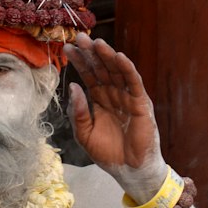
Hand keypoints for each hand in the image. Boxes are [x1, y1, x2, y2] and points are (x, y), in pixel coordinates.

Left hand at [65, 35, 163, 187]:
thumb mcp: (84, 133)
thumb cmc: (108, 153)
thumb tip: (74, 86)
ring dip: (107, 56)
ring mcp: (128, 97)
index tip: (67, 49)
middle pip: (102, 69)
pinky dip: (127, 69)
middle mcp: (113, 95)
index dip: (79, 62)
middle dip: (91, 54)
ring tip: (96, 42)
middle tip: (80, 38)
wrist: (128, 170)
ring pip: (117, 72)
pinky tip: (118, 57)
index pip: (89, 76)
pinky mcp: (141, 103)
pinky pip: (134, 82)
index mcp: (100, 100)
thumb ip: (78, 112)